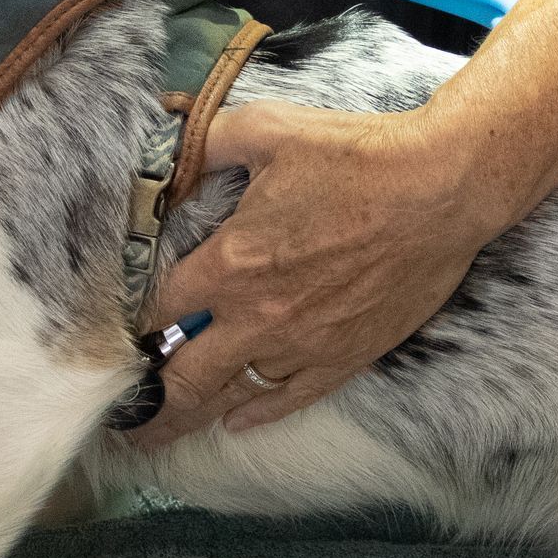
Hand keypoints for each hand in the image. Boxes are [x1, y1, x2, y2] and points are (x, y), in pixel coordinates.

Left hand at [130, 100, 506, 448]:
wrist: (442, 188)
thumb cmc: (356, 155)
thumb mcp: (268, 128)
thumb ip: (208, 140)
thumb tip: (167, 138)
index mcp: (232, 264)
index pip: (161, 310)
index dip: (132, 324)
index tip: (115, 334)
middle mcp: (259, 317)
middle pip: (185, 379)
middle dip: (149, 406)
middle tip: (125, 421)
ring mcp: (304, 344)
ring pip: (233, 396)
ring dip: (196, 413)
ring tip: (167, 429)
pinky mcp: (346, 356)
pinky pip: (290, 399)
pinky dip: (256, 414)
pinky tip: (237, 419)